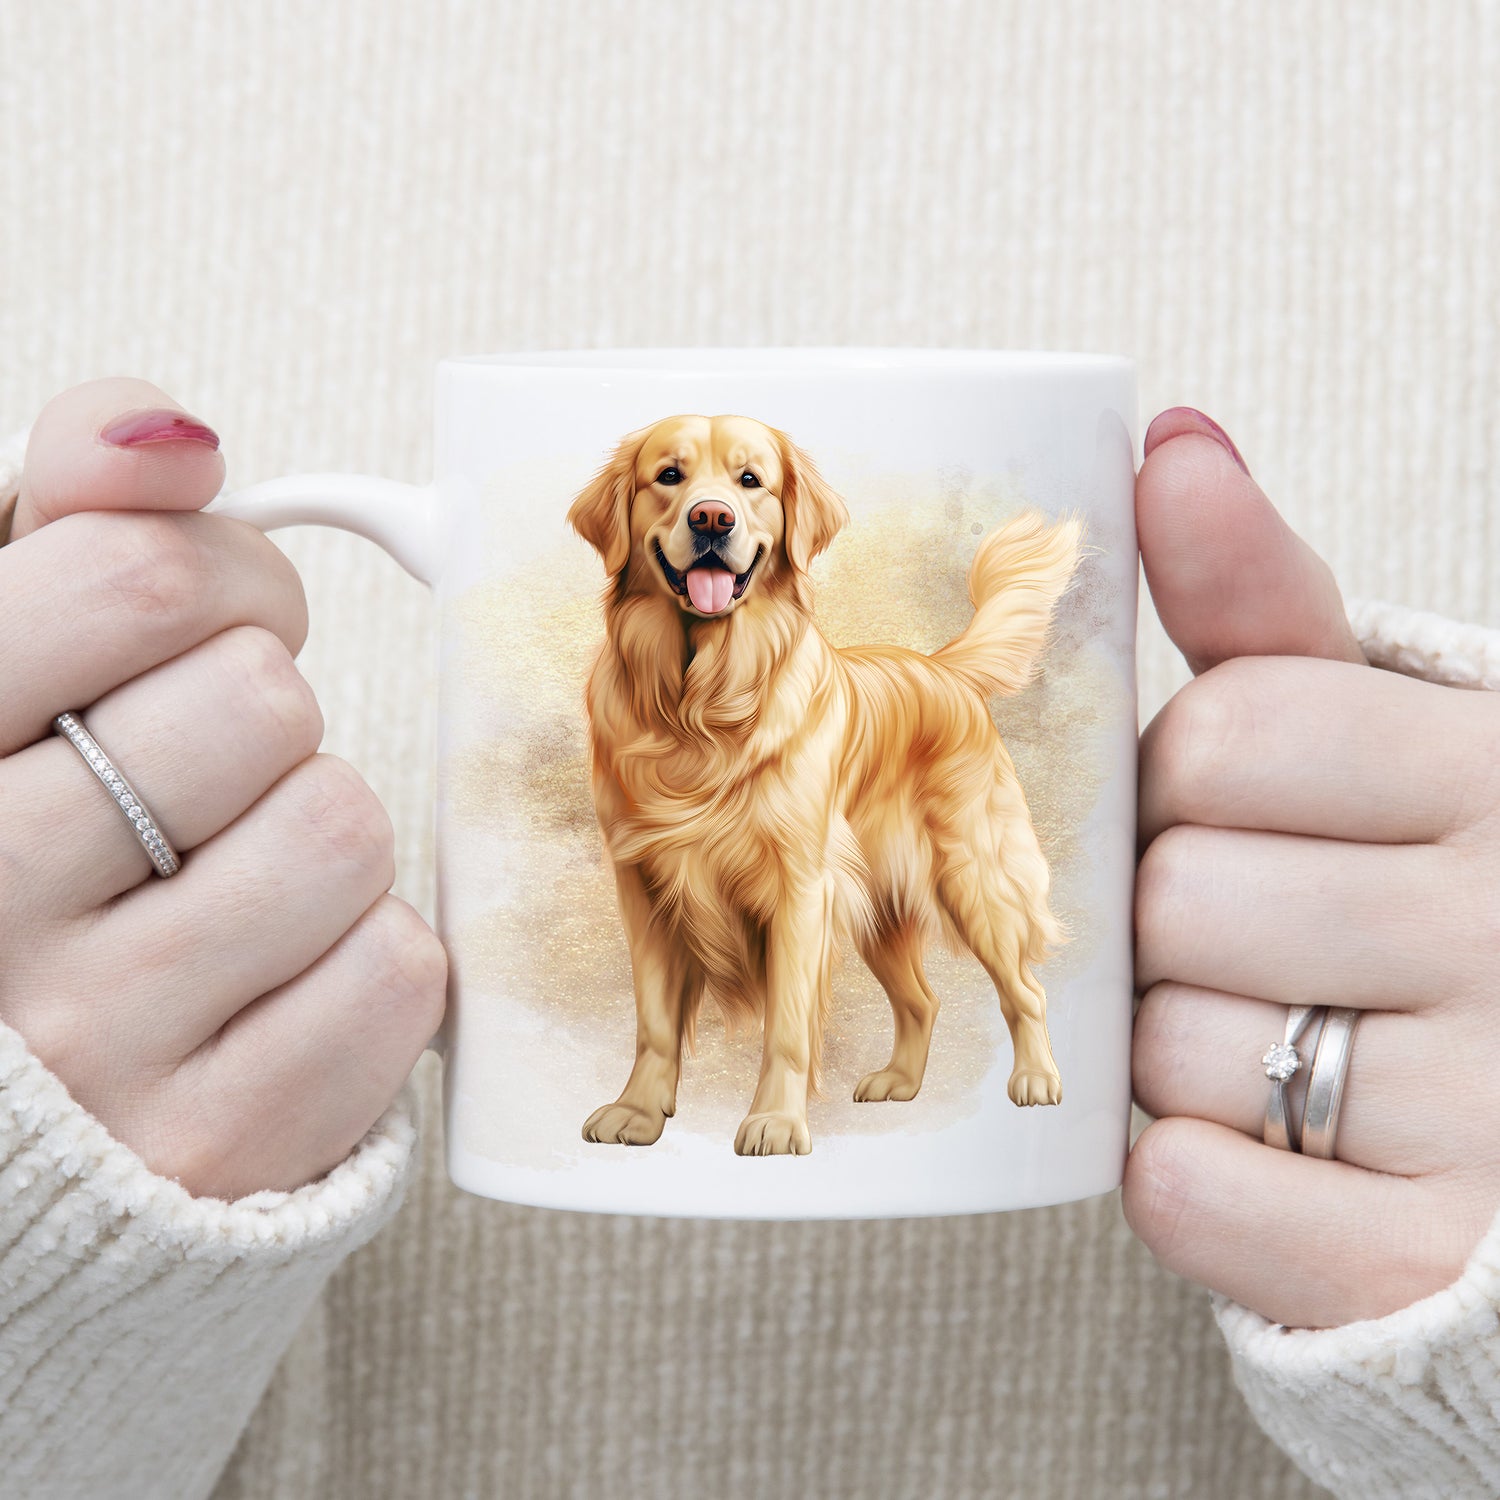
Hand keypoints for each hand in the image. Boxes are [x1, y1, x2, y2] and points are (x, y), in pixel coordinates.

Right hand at [0, 378, 444, 1198]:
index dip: (221, 575)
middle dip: (262, 712)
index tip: (210, 618)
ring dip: (315, 833)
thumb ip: (70, 524)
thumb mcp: (5, 670)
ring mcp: (99, 1047)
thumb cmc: (32, 850)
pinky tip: (273, 981)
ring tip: (230, 880)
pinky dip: (364, 957)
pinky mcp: (222, 1144)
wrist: (33, 1117)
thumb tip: (173, 434)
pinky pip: (397, 970)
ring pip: (341, 827)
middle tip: (212, 768)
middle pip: (260, 701)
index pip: (135, 581)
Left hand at [1122, 407, 1499, 1329]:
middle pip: (1178, 896)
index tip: (1231, 805)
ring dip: (1177, 1048)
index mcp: (1491, 770)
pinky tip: (1245, 1145)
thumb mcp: (1374, 724)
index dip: (1186, 777)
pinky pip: (1193, 1193)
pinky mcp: (1420, 1257)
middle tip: (1246, 937)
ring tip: (1269, 1037)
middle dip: (1172, 917)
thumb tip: (1168, 444)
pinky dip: (1185, 1175)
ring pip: (1174, 1049)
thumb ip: (1263, 599)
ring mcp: (1487, 1108)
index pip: (1228, 733)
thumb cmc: (1418, 883)